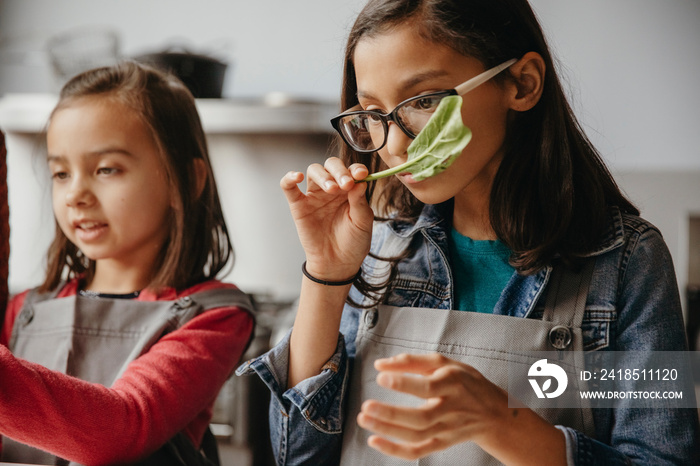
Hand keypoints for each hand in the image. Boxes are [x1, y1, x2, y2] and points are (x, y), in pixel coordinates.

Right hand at [281, 157, 372, 280]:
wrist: (337, 264)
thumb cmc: (353, 243)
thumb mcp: (362, 222)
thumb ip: (360, 201)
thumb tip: (360, 181)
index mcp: (350, 190)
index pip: (351, 171)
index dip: (356, 169)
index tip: (361, 174)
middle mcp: (332, 189)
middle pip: (331, 166)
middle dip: (339, 171)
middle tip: (346, 184)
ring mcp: (315, 196)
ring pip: (314, 171)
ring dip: (323, 176)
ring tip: (331, 189)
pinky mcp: (299, 206)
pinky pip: (289, 187)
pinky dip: (289, 178)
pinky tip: (297, 176)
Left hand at [356, 353, 511, 459]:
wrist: (496, 414)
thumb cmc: (466, 383)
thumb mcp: (447, 364)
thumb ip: (414, 361)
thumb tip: (381, 364)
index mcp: (453, 384)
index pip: (428, 387)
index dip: (404, 383)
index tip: (380, 376)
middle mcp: (451, 409)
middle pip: (421, 417)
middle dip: (391, 413)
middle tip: (366, 406)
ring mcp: (447, 429)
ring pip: (417, 435)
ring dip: (388, 430)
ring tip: (364, 419)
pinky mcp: (442, 443)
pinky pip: (418, 451)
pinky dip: (395, 450)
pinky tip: (375, 440)